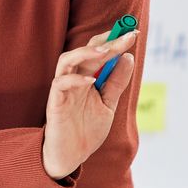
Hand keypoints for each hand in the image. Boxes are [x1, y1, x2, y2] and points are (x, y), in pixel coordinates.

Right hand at [41, 28, 138, 180]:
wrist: (71, 155)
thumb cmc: (87, 130)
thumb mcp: (108, 104)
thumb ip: (116, 83)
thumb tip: (128, 58)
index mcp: (87, 76)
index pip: (99, 51)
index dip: (115, 40)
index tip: (133, 32)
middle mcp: (75, 78)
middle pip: (87, 50)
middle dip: (107, 41)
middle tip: (126, 37)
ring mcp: (63, 89)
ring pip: (67, 59)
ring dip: (86, 52)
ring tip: (106, 51)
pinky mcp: (55, 102)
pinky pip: (60, 84)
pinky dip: (75, 79)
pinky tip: (90, 81)